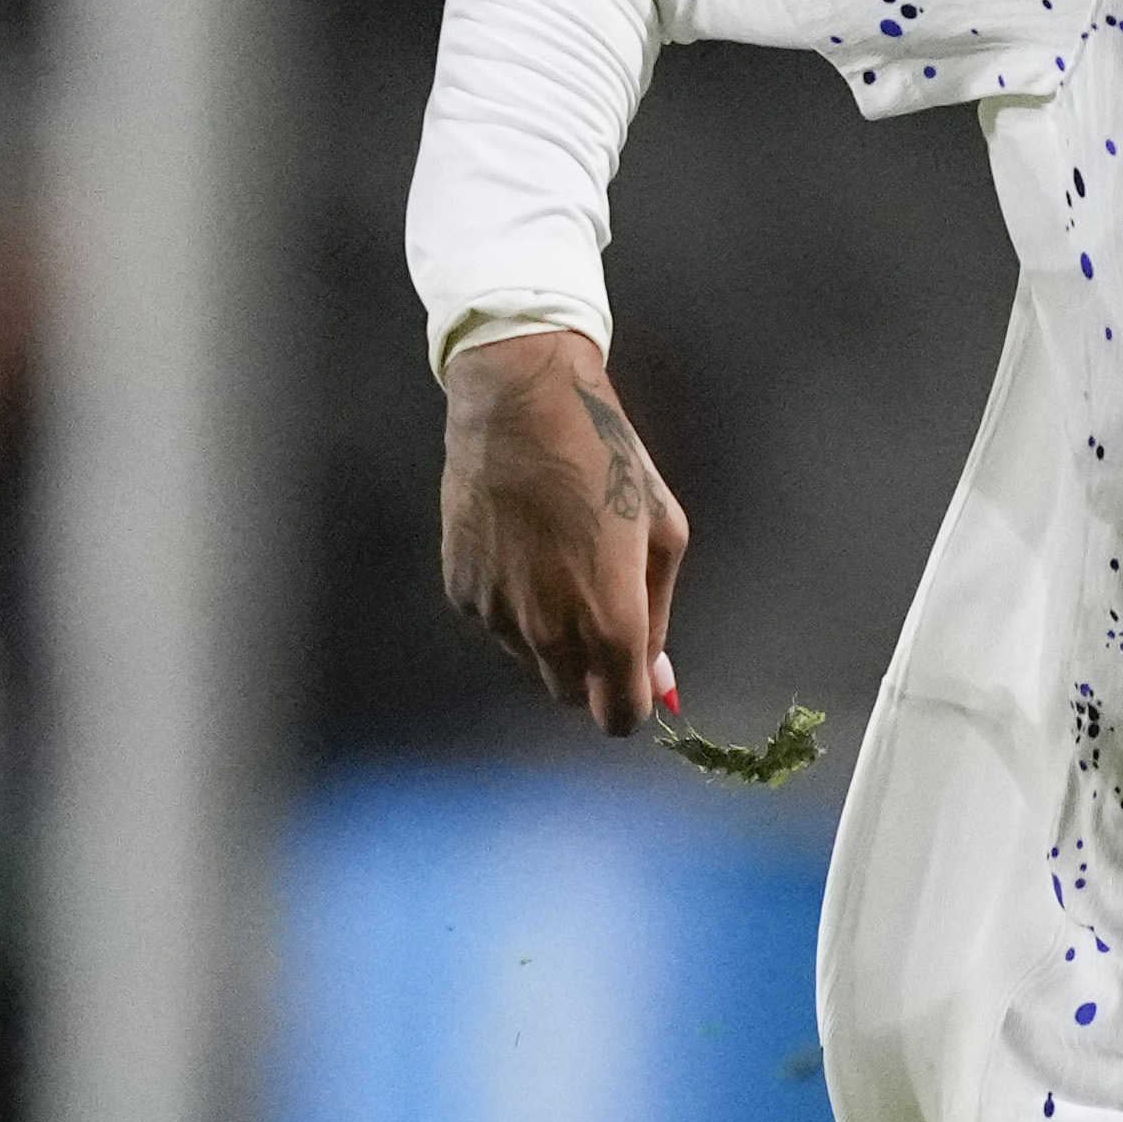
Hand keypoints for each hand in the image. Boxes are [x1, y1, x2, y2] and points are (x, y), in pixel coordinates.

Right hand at [436, 324, 686, 736]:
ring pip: (531, 658)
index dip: (630, 700)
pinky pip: (495, 621)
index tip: (634, 671)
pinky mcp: (460, 591)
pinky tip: (519, 544)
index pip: (618, 717)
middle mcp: (548, 634)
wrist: (519, 404)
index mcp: (609, 622)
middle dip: (592, 668)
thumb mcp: (662, 531)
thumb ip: (658, 615)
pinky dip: (512, 601)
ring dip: (550, 631)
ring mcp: (496, 616)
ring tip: (555, 557)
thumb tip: (659, 679)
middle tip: (598, 603)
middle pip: (571, 694)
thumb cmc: (606, 457)